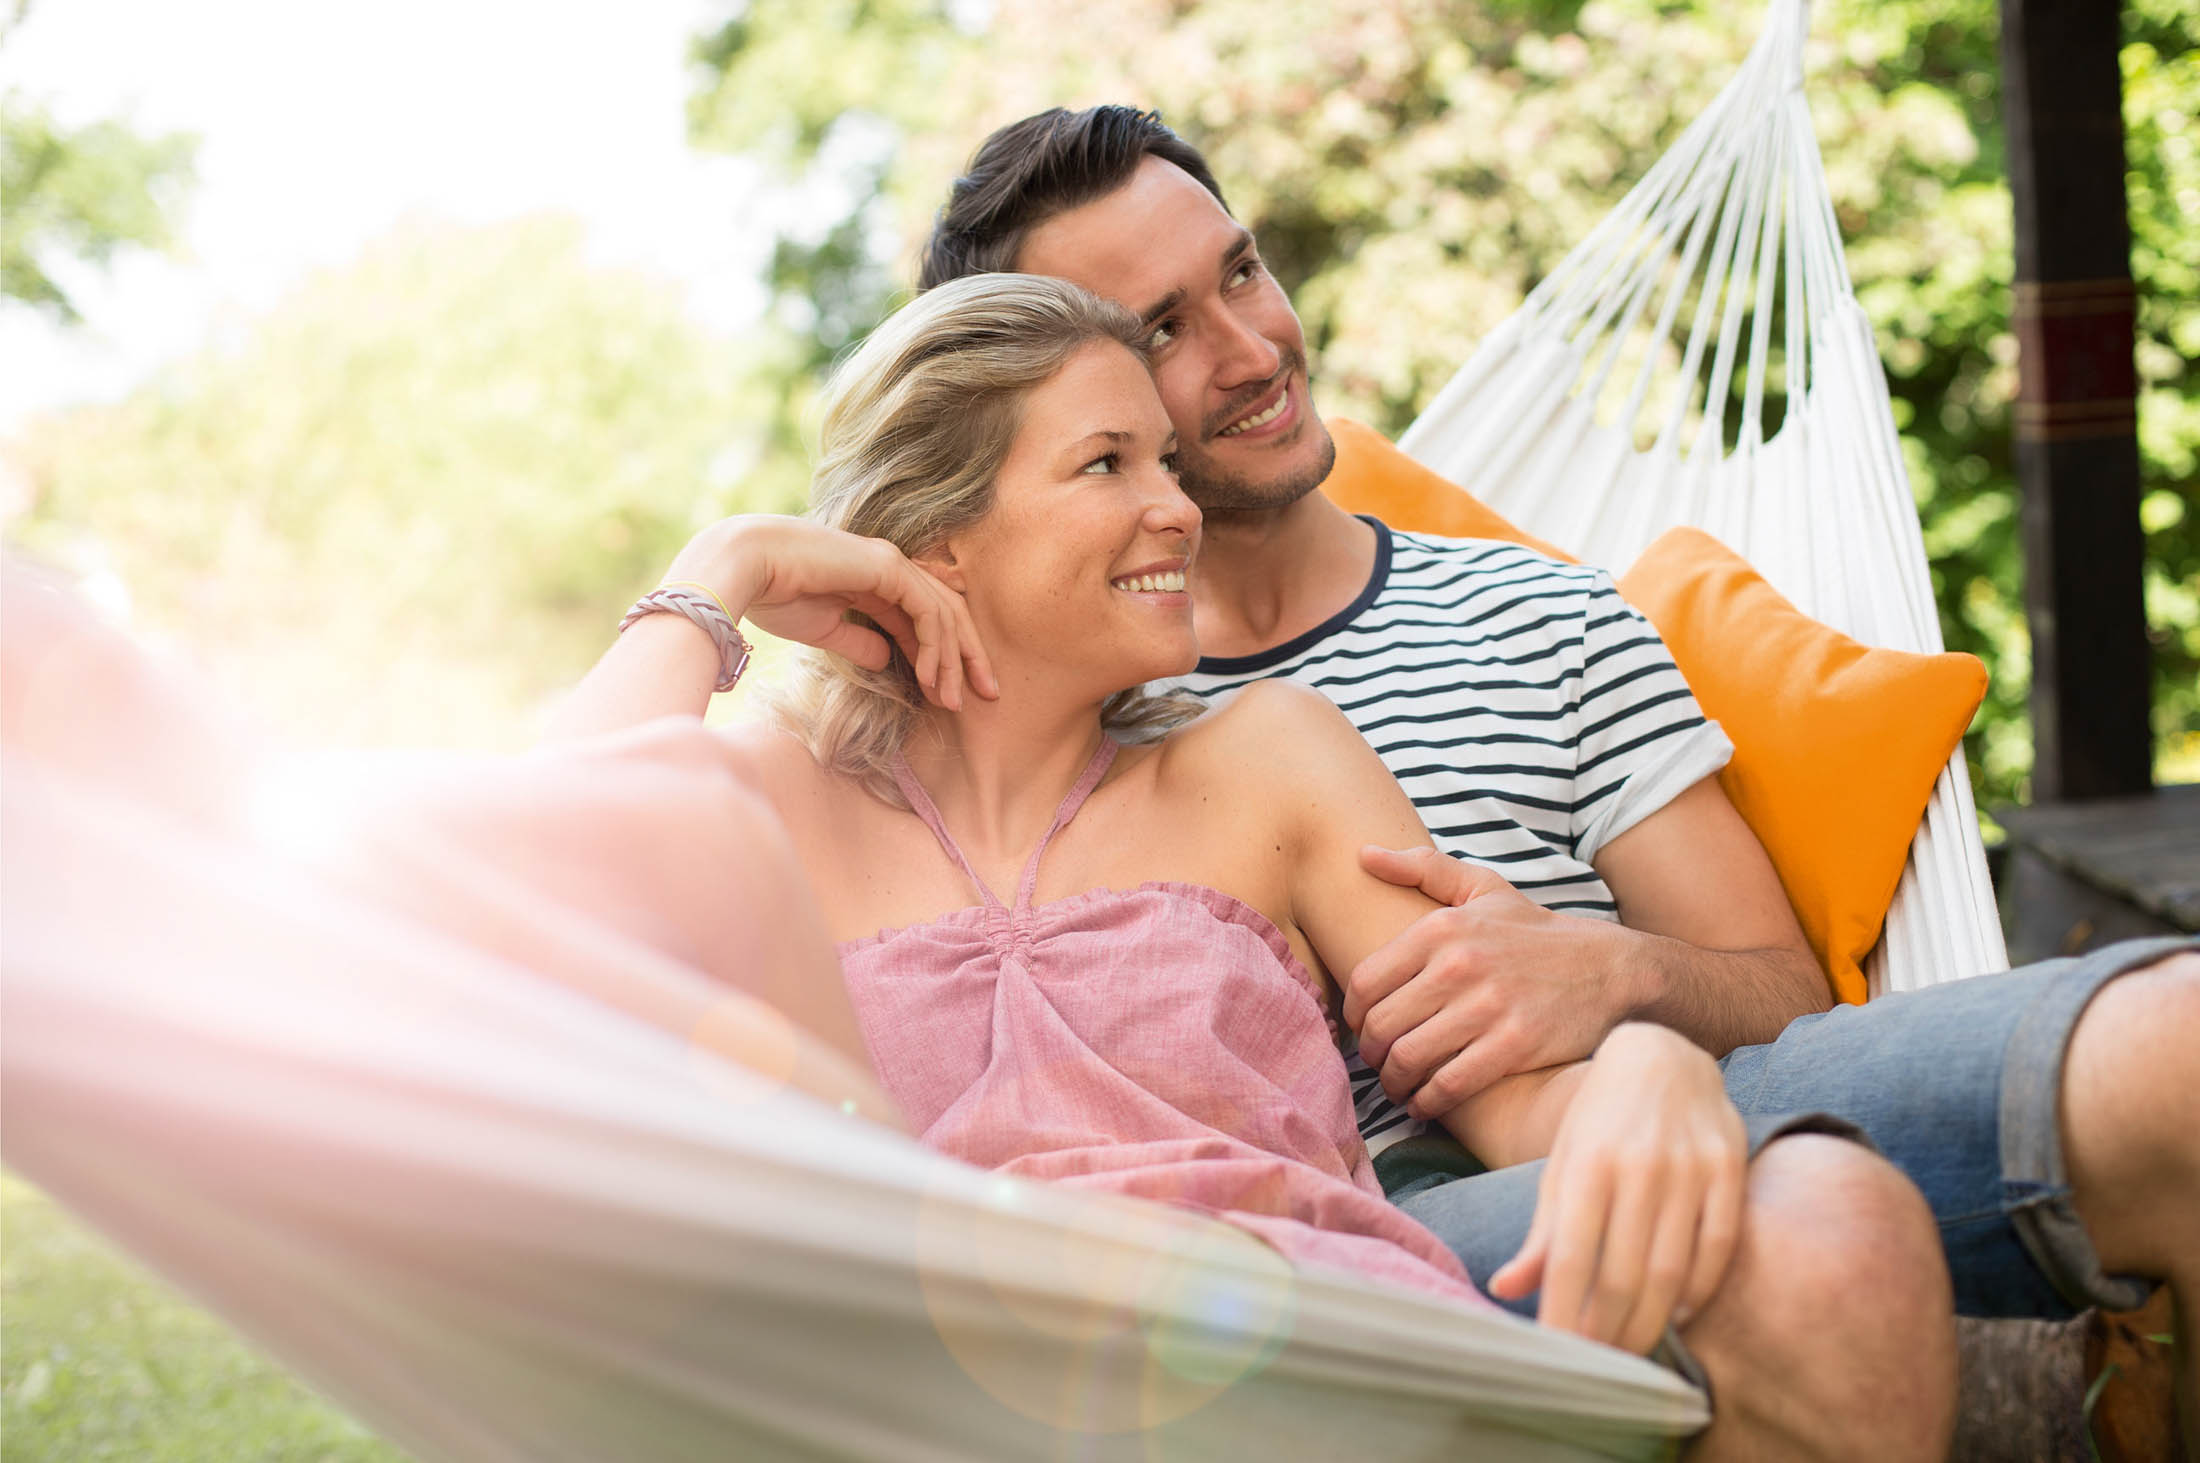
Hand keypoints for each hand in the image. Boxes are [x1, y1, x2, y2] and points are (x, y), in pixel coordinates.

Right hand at [666, 516, 997, 709]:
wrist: (744, 568)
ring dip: (953, 660)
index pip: (927, 619)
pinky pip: (927, 612)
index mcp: (876, 581)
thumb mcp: (825, 630)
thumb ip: (860, 643)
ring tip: (954, 699)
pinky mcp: (888, 568)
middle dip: (969, 656)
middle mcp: (892, 568)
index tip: (952, 697)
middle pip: (948, 613)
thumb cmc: (774, 594)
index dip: (944, 657)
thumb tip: (887, 662)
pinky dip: (935, 647)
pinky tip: (931, 678)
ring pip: (944, 613)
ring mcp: (892, 564)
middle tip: (988, 696)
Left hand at [1344, 845, 1640, 1113]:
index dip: (1353, 1015)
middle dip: (1371, 1053)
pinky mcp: (1514, 1045)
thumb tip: (1363, 854)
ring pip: (1409, 1058)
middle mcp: (1459, 965)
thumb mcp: (1484, 889)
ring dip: (1394, 1082)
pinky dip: (1428, 1102)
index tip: (1360, 1029)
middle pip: (1382, 1025)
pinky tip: (1426, 1104)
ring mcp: (1487, 1007)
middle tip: (1377, 1064)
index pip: (1365, 982)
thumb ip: (1423, 868)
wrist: (1610, 970)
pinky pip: (1449, 1085)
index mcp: (1442, 928)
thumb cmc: (1536, 933)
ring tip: (1397, 1087)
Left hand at [1489, 1024, 1744, 1353]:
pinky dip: (1701, 1289)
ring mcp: (1690, 1166)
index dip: (1565, 1313)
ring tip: (1632, 1350)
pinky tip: (1680, 1313)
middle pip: (1625, 1275)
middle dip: (1609, 1331)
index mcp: (1588, 1163)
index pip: (1573, 1257)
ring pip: (1674, 1270)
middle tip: (1599, 1366)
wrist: (1662, 1054)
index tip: (1557, 1355)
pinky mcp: (1730, 1166)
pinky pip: (1720, 1246)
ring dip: (1652, 1322)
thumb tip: (1506, 1289)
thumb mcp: (1562, 1165)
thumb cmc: (1599, 1121)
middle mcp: (1639, 1165)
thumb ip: (1542, 1232)